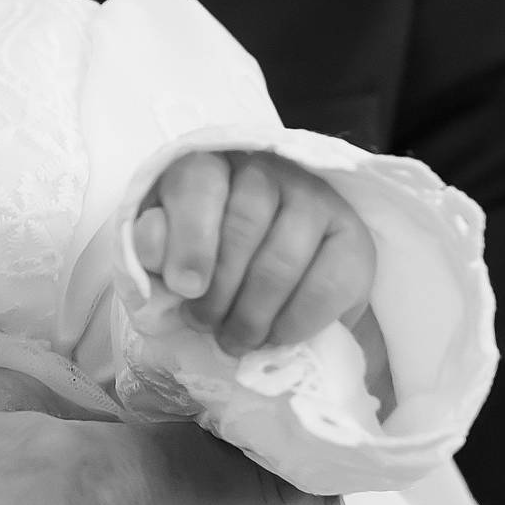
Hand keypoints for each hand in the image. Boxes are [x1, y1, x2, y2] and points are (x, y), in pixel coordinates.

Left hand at [133, 150, 376, 354]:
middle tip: (206, 325)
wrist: (274, 288)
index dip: (189, 241)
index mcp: (210, 165)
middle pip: (242, 227)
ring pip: (281, 261)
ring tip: (235, 339)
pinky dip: (294, 322)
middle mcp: (267, 170)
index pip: (198, 185)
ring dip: (252, 314)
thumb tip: (151, 246)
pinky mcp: (353, 238)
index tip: (184, 290)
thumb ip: (152, 246)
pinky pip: (325, 287)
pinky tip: (276, 336)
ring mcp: (317, 199)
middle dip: (218, 291)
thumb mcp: (165, 253)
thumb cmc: (207, 265)